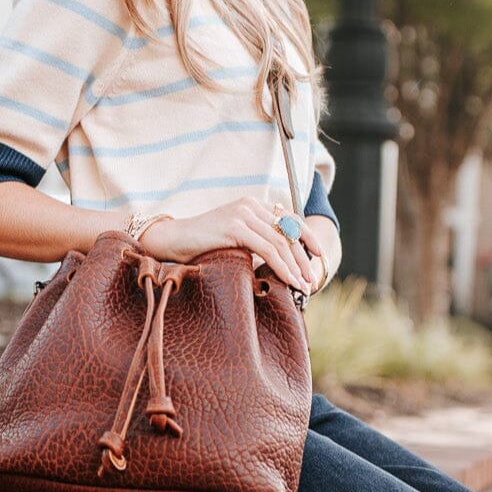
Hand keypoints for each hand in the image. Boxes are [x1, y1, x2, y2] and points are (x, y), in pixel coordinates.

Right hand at [140, 199, 321, 295]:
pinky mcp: (235, 226)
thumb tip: (279, 263)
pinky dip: (281, 266)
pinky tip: (288, 280)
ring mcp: (243, 213)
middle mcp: (250, 205)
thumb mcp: (234, 240)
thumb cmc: (201, 246)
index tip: (319, 255)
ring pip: (280, 242)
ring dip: (295, 266)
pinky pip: (267, 249)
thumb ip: (255, 243)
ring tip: (303, 286)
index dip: (307, 237)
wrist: (172, 240)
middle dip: (303, 258)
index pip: (289, 218)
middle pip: (288, 232)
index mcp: (252, 205)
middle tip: (311, 280)